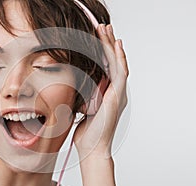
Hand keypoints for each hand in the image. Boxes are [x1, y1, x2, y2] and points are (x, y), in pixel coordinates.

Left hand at [73, 24, 128, 158]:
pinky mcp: (118, 96)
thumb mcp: (81, 109)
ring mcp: (118, 93)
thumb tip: (75, 86)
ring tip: (107, 29)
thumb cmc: (86, 133)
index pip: (106, 67)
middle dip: (108, 43)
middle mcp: (115, 91)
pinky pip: (120, 72)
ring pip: (117, 63)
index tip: (97, 38)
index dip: (103, 52)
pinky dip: (119, 57)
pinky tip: (117, 44)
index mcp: (107, 94)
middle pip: (113, 62)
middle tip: (104, 28)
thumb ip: (82, 97)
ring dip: (112, 45)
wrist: (92, 148)